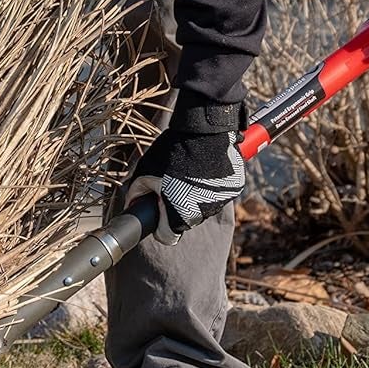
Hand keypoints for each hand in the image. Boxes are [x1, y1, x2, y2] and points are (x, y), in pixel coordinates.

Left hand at [121, 95, 244, 245]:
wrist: (205, 131)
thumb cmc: (172, 153)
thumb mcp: (145, 172)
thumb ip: (138, 191)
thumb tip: (133, 202)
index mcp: (180, 216)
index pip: (166, 236)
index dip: (159, 225)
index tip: (157, 211)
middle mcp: (203, 214)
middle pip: (186, 219)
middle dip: (178, 206)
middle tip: (173, 183)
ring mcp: (222, 201)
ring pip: (204, 205)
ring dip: (197, 194)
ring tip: (189, 170)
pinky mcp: (235, 187)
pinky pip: (220, 191)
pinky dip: (213, 183)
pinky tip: (206, 165)